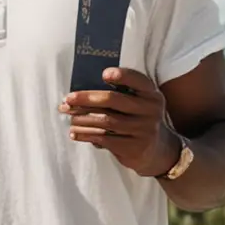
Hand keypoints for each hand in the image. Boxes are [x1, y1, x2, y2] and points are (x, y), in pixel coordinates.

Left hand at [59, 66, 180, 177]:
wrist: (155, 150)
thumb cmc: (138, 119)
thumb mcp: (139, 103)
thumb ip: (122, 94)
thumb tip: (84, 94)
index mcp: (151, 94)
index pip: (138, 80)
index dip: (122, 75)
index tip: (104, 74)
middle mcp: (150, 110)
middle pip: (113, 100)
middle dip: (87, 98)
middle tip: (68, 99)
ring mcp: (143, 130)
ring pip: (106, 120)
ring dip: (82, 118)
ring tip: (68, 116)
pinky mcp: (134, 147)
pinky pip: (105, 139)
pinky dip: (86, 135)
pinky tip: (74, 132)